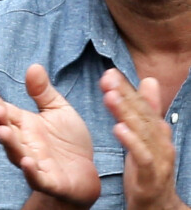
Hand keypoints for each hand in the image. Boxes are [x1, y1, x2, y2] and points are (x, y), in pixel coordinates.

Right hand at [0, 64, 99, 206]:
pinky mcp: (49, 181)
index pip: (4, 111)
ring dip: (9, 144)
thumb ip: (43, 91)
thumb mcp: (57, 110)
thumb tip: (33, 66)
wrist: (85, 174)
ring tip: (3, 132)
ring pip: (16, 153)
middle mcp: (24, 142)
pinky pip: (37, 178)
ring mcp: (34, 162)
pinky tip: (28, 163)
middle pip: (6, 131)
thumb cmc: (67, 140)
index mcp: (24, 124)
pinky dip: (31, 172)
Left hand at [100, 69, 184, 209]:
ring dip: (126, 113)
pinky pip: (142, 157)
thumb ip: (146, 109)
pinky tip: (118, 129)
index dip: (126, 88)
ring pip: (142, 132)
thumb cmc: (149, 168)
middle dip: (125, 94)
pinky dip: (132, 142)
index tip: (109, 72)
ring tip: (110, 97)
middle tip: (108, 78)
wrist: (159, 208)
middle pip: (142, 114)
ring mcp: (158, 159)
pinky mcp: (150, 177)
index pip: (141, 105)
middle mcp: (160, 141)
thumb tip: (150, 79)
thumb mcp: (147, 137)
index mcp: (157, 131)